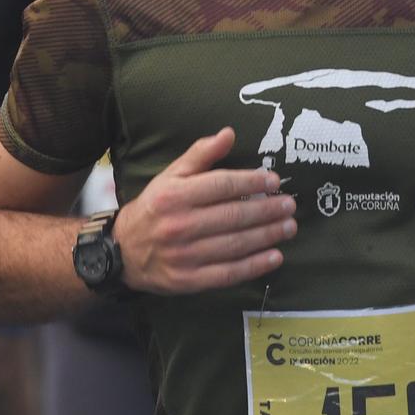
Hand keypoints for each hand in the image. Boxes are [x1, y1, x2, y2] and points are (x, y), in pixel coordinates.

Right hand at [112, 128, 294, 294]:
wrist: (124, 251)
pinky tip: (275, 257)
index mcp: (174, 196)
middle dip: (267, 210)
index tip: (274, 182)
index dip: (251, 182)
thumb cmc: (154, 208)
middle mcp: (179, 225)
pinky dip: (255, 266)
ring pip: (235, 244)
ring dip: (267, 235)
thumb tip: (229, 133)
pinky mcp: (189, 280)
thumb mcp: (171, 176)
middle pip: (233, 216)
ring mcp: (185, 256)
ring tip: (289, 227)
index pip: (221, 186)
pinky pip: (228, 273)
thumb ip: (200, 154)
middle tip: (289, 205)